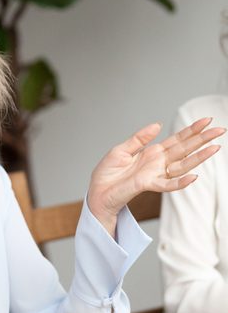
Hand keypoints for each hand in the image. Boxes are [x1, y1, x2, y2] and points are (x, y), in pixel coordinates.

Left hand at [88, 117, 224, 231]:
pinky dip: (181, 182)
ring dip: (199, 157)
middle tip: (220, 130)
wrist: (97, 192)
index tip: (206, 120)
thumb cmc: (107, 173)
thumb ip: (138, 138)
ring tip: (215, 148)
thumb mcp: (121, 150)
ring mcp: (155, 174)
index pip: (176, 140)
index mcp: (152, 152)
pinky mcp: (147, 185)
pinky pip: (168, 185)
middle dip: (202, 139)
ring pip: (182, 165)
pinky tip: (194, 176)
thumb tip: (158, 125)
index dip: (191, 130)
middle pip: (184, 149)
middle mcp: (157, 163)